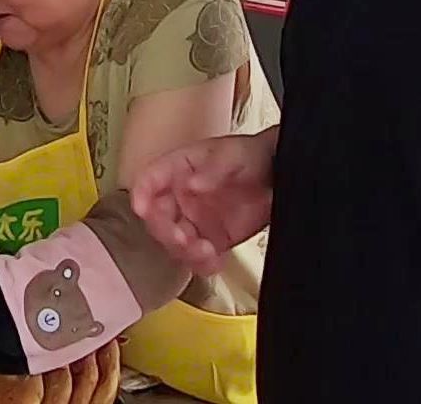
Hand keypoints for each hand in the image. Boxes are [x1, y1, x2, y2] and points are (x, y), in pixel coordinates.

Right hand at [130, 130, 276, 276]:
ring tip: (206, 252)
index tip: (141, 207)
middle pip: (157, 218)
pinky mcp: (212, 240)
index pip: (150, 180)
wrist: (279, 177)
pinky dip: (203, 265)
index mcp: (178, 170)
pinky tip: (216, 261)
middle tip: (181, 238)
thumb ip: (213, 169)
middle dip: (164, 231)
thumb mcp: (232, 155)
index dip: (141, 193)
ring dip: (184, 251)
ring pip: (174, 242)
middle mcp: (181, 197)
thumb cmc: (251, 156)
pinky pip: (198, 258)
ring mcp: (195, 220)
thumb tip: (192, 183)